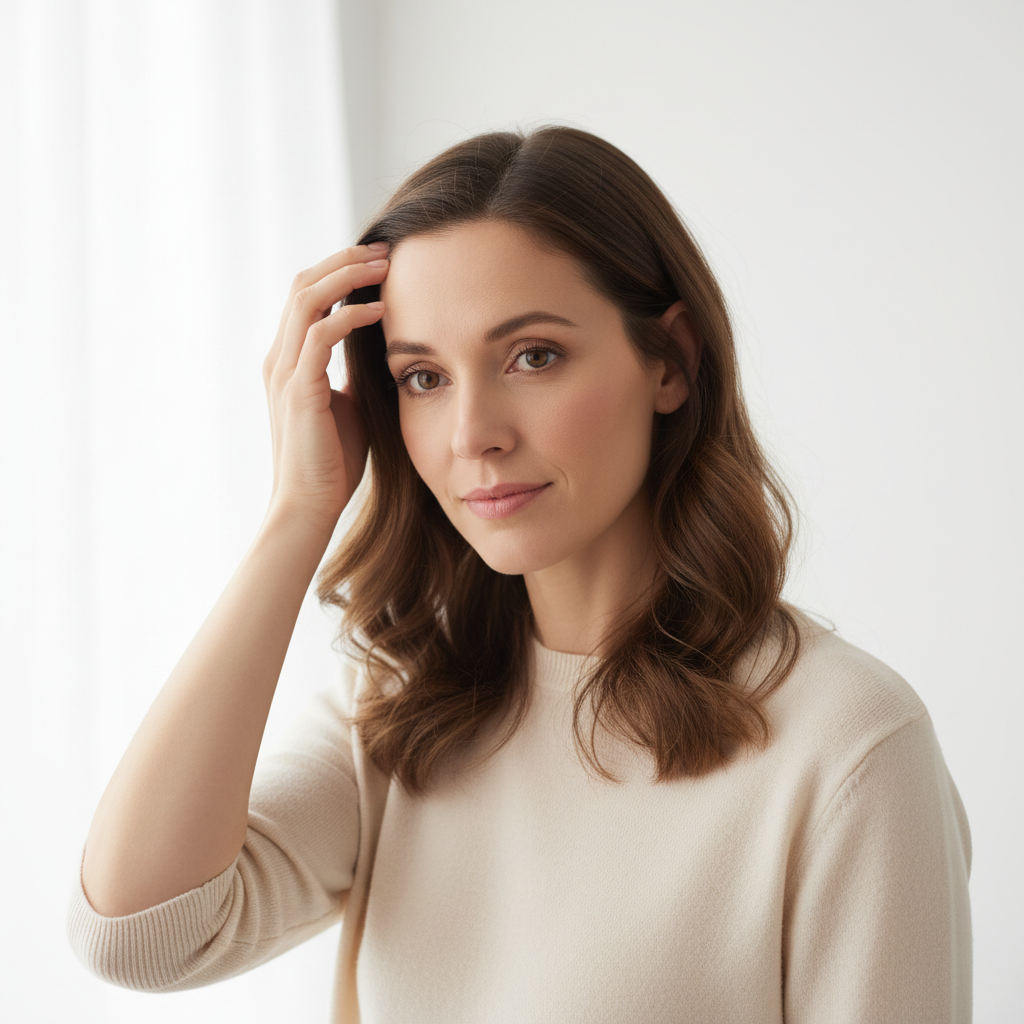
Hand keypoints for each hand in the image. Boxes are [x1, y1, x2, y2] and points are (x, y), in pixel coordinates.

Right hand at [262, 244, 389, 525]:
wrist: (310, 505)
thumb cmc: (333, 461)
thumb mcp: (349, 403)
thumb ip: (354, 371)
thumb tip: (378, 345)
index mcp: (289, 360)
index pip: (307, 296)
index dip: (339, 271)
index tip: (378, 260)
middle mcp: (280, 358)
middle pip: (303, 284)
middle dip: (344, 261)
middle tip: (384, 250)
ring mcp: (284, 372)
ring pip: (307, 299)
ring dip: (347, 276)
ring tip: (385, 266)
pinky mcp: (299, 391)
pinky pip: (321, 336)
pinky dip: (350, 315)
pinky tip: (381, 310)